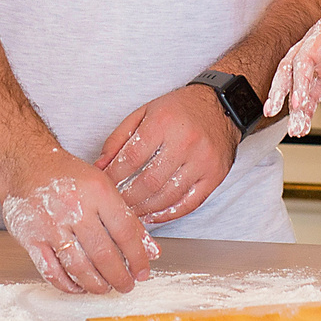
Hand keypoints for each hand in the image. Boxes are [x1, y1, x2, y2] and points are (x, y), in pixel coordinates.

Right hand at [0, 147, 159, 294]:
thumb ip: (127, 218)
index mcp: (97, 192)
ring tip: (105, 288)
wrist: (27, 165)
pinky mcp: (31, 239)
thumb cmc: (67, 176)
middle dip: (119, 277)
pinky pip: (52, 271)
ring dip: (96, 285)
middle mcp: (75, 208)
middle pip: (103, 254)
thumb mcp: (103, 186)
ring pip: (79, 267)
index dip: (137, 257)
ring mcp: (51, 226)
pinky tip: (79, 286)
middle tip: (126, 285)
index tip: (142, 272)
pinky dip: (68, 285)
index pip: (125, 231)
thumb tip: (150, 250)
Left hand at [98, 83, 241, 227]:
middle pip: (149, 182)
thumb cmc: (179, 109)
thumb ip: (118, 138)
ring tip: (131, 212)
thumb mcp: (144, 113)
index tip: (104, 185)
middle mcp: (186, 141)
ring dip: (145, 209)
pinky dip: (168, 213)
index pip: (131, 158)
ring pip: (168, 196)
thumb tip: (99, 166)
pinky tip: (154, 214)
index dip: (113, 176)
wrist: (221, 106)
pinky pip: (189, 203)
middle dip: (127, 198)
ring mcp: (203, 161)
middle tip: (115, 203)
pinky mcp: (215, 176)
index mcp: (164, 122)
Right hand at [262, 0, 320, 138]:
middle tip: (274, 111)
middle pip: (291, 66)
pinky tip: (304, 124)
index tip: (299, 102)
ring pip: (299, 83)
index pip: (306, 55)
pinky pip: (312, 92)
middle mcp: (319, 43)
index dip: (300, 80)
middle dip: (281, 90)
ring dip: (295, 106)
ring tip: (297, 129)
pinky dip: (308, 108)